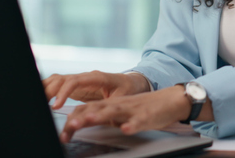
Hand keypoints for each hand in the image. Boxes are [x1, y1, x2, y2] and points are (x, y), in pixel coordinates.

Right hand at [43, 71, 149, 109]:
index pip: (75, 81)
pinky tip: (40, 96)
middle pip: (62, 79)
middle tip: (41, 105)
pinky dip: (48, 89)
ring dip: (46, 88)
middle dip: (49, 90)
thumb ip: (108, 105)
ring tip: (37, 101)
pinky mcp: (76, 86)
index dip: (63, 93)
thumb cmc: (128, 89)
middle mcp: (85, 76)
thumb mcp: (121, 98)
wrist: (132, 82)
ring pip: (58, 80)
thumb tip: (95, 115)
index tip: (56, 106)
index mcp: (96, 77)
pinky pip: (58, 84)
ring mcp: (79, 80)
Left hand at [59, 85, 191, 142]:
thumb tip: (84, 122)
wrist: (170, 99)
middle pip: (96, 109)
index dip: (73, 119)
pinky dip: (132, 125)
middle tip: (67, 129)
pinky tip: (126, 129)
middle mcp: (119, 105)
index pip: (87, 109)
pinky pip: (139, 120)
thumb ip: (104, 116)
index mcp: (111, 104)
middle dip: (80, 119)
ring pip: (114, 111)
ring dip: (99, 116)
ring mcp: (132, 110)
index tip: (64, 134)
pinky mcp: (147, 116)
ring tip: (87, 121)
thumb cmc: (144, 108)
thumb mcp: (120, 112)